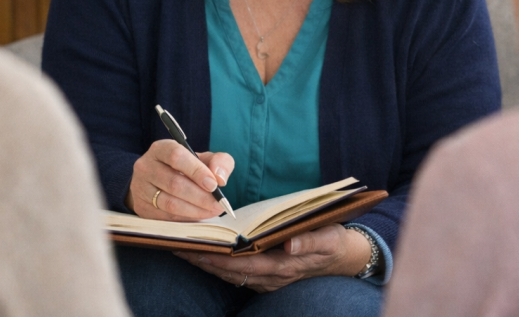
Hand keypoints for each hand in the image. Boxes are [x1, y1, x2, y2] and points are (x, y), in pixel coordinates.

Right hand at [126, 140, 233, 220]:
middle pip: (174, 183)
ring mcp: (140, 188)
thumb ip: (219, 161)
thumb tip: (220, 178)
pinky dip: (186, 218)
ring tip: (212, 211)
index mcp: (161, 149)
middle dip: (200, 196)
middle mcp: (146, 166)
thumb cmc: (186, 168)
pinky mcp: (141, 207)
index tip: (213, 185)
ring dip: (195, 210)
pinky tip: (199, 215)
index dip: (196, 171)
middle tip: (218, 204)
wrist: (159, 181)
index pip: (177, 156)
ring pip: (169, 202)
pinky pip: (165, 216)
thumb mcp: (204, 158)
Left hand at [174, 224, 371, 291]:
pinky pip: (236, 272)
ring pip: (229, 273)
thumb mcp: (328, 238)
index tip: (196, 248)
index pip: (243, 264)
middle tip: (177, 246)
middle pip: (229, 271)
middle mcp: (271, 277)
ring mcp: (267, 279)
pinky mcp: (265, 275)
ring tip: (182, 247)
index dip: (218, 258)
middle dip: (203, 260)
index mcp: (283, 266)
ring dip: (206, 262)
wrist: (341, 258)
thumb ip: (309, 243)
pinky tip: (203, 253)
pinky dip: (218, 263)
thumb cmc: (333, 242)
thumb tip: (289, 245)